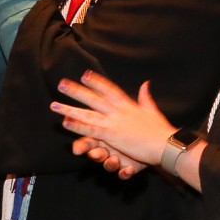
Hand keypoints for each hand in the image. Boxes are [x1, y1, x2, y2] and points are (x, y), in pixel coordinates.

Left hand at [51, 72, 173, 170]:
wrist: (165, 144)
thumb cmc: (161, 131)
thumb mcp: (153, 111)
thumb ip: (145, 98)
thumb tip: (145, 84)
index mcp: (128, 105)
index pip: (110, 90)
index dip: (97, 82)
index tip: (85, 74)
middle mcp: (119, 111)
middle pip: (94, 98)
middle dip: (77, 91)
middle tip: (61, 84)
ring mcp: (114, 122)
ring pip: (87, 114)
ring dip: (70, 108)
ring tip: (54, 104)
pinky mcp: (112, 135)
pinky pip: (91, 129)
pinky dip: (77, 125)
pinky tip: (65, 122)